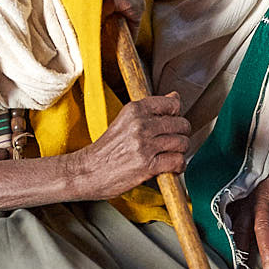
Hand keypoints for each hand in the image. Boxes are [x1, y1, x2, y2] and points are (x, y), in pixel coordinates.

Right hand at [72, 93, 189, 199]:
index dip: (177, 115)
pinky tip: (171, 168)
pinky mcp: (147, 165)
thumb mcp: (125, 121)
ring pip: (182, 143)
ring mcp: (144, 145)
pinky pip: (177, 162)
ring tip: (171, 155)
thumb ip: (150, 110)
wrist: (87, 171)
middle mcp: (140, 124)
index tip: (172, 123)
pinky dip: (178, 166)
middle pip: (181, 124)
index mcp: (134, 110)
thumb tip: (175, 96)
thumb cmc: (106, 149)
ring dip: (180, 151)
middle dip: (182, 135)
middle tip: (173, 143)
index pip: (172, 104)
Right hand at [232, 153, 268, 268]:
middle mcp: (261, 200)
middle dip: (268, 248)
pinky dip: (229, 239)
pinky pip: (230, 223)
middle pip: (264, 226)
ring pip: (243, 227)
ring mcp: (244, 202)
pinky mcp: (231, 203)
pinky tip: (231, 254)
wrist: (255, 149)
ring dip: (245, 248)